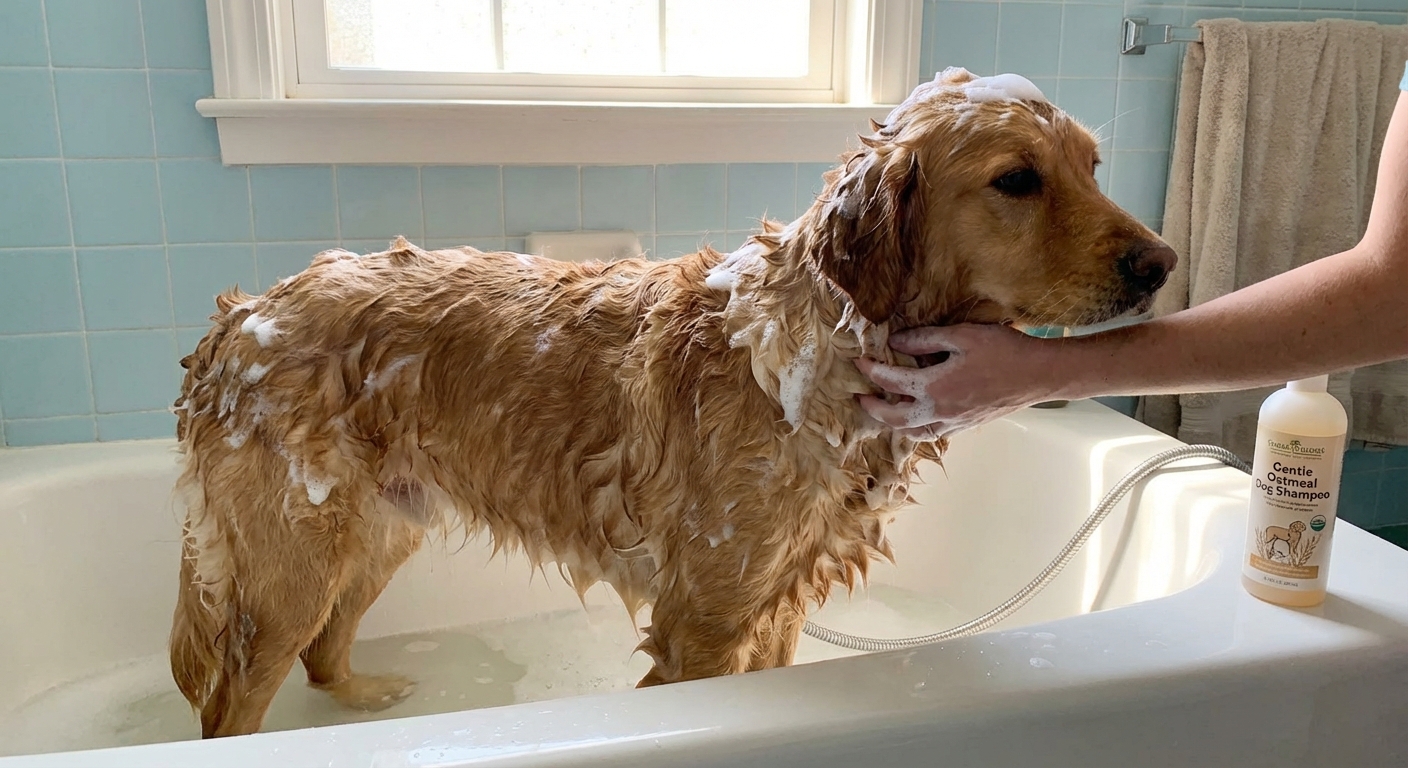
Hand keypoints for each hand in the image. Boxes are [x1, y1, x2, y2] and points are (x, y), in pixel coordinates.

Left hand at [854, 324, 1056, 438]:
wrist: (1039, 375)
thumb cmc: (1003, 351)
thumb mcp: (961, 336)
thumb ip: (924, 340)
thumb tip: (895, 343)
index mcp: (934, 387)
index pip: (890, 381)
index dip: (870, 370)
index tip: (859, 361)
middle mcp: (939, 411)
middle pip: (894, 417)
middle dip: (872, 408)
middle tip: (859, 397)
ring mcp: (953, 422)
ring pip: (912, 432)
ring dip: (893, 423)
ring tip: (883, 410)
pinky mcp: (966, 426)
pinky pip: (932, 434)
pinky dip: (916, 428)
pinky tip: (916, 416)